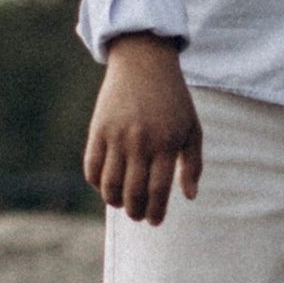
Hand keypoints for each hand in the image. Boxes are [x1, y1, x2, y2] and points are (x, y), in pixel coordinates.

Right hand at [84, 36, 202, 223]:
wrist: (144, 61)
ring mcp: (117, 136)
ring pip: (110, 184)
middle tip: (138, 216)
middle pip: (133, 192)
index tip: (155, 221)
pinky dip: (96, 183)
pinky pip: (91, 167)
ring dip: (114, 201)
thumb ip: (192, 164)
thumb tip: (189, 197)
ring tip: (122, 204)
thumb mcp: (191, 129)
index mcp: (166, 144)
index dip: (156, 211)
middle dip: (136, 211)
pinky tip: (106, 186)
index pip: (159, 190)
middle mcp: (141, 142)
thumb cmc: (173, 99)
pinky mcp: (98, 129)